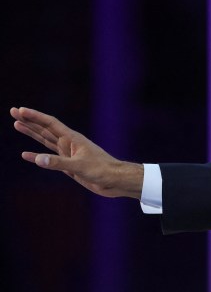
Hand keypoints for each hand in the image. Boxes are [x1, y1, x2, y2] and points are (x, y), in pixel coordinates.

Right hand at [11, 106, 143, 198]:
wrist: (116, 181)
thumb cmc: (103, 170)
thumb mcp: (79, 166)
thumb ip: (58, 163)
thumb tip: (36, 158)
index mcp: (73, 139)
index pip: (50, 123)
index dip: (35, 116)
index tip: (20, 110)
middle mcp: (69, 144)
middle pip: (45, 129)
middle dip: (29, 121)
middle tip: (13, 112)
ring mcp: (68, 154)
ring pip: (46, 141)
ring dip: (32, 134)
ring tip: (17, 125)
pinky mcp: (69, 165)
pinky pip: (49, 158)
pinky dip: (37, 156)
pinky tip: (26, 155)